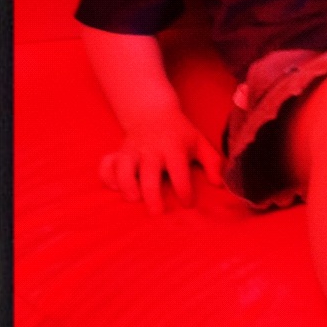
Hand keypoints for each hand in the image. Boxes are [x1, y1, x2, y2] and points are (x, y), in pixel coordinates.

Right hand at [99, 110, 223, 215]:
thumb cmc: (180, 134)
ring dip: (127, 187)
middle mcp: (152, 150)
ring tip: (135, 200)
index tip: (187, 204)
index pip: (179, 171)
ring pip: (124, 170)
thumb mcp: (200, 143)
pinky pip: (107, 167)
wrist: (153, 112)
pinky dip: (108, 178)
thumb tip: (219, 184)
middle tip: (158, 213)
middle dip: (153, 195)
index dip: (184, 189)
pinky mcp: (118, 153)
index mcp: (174, 147)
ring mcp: (132, 151)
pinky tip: (116, 189)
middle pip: (149, 174)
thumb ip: (213, 163)